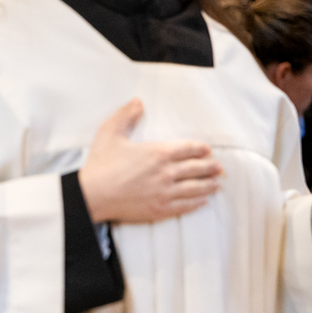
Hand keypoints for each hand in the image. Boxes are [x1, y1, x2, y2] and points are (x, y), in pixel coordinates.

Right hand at [78, 99, 221, 223]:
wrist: (92, 195)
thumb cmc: (100, 165)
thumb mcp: (109, 133)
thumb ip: (126, 115)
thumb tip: (138, 102)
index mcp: (158, 153)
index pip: (189, 149)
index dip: (201, 149)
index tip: (207, 150)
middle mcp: (167, 173)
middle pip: (197, 169)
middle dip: (211, 167)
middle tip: (219, 168)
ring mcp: (165, 192)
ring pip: (195, 188)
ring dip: (208, 185)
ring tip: (216, 184)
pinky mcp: (159, 209)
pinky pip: (185, 206)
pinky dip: (196, 203)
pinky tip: (202, 202)